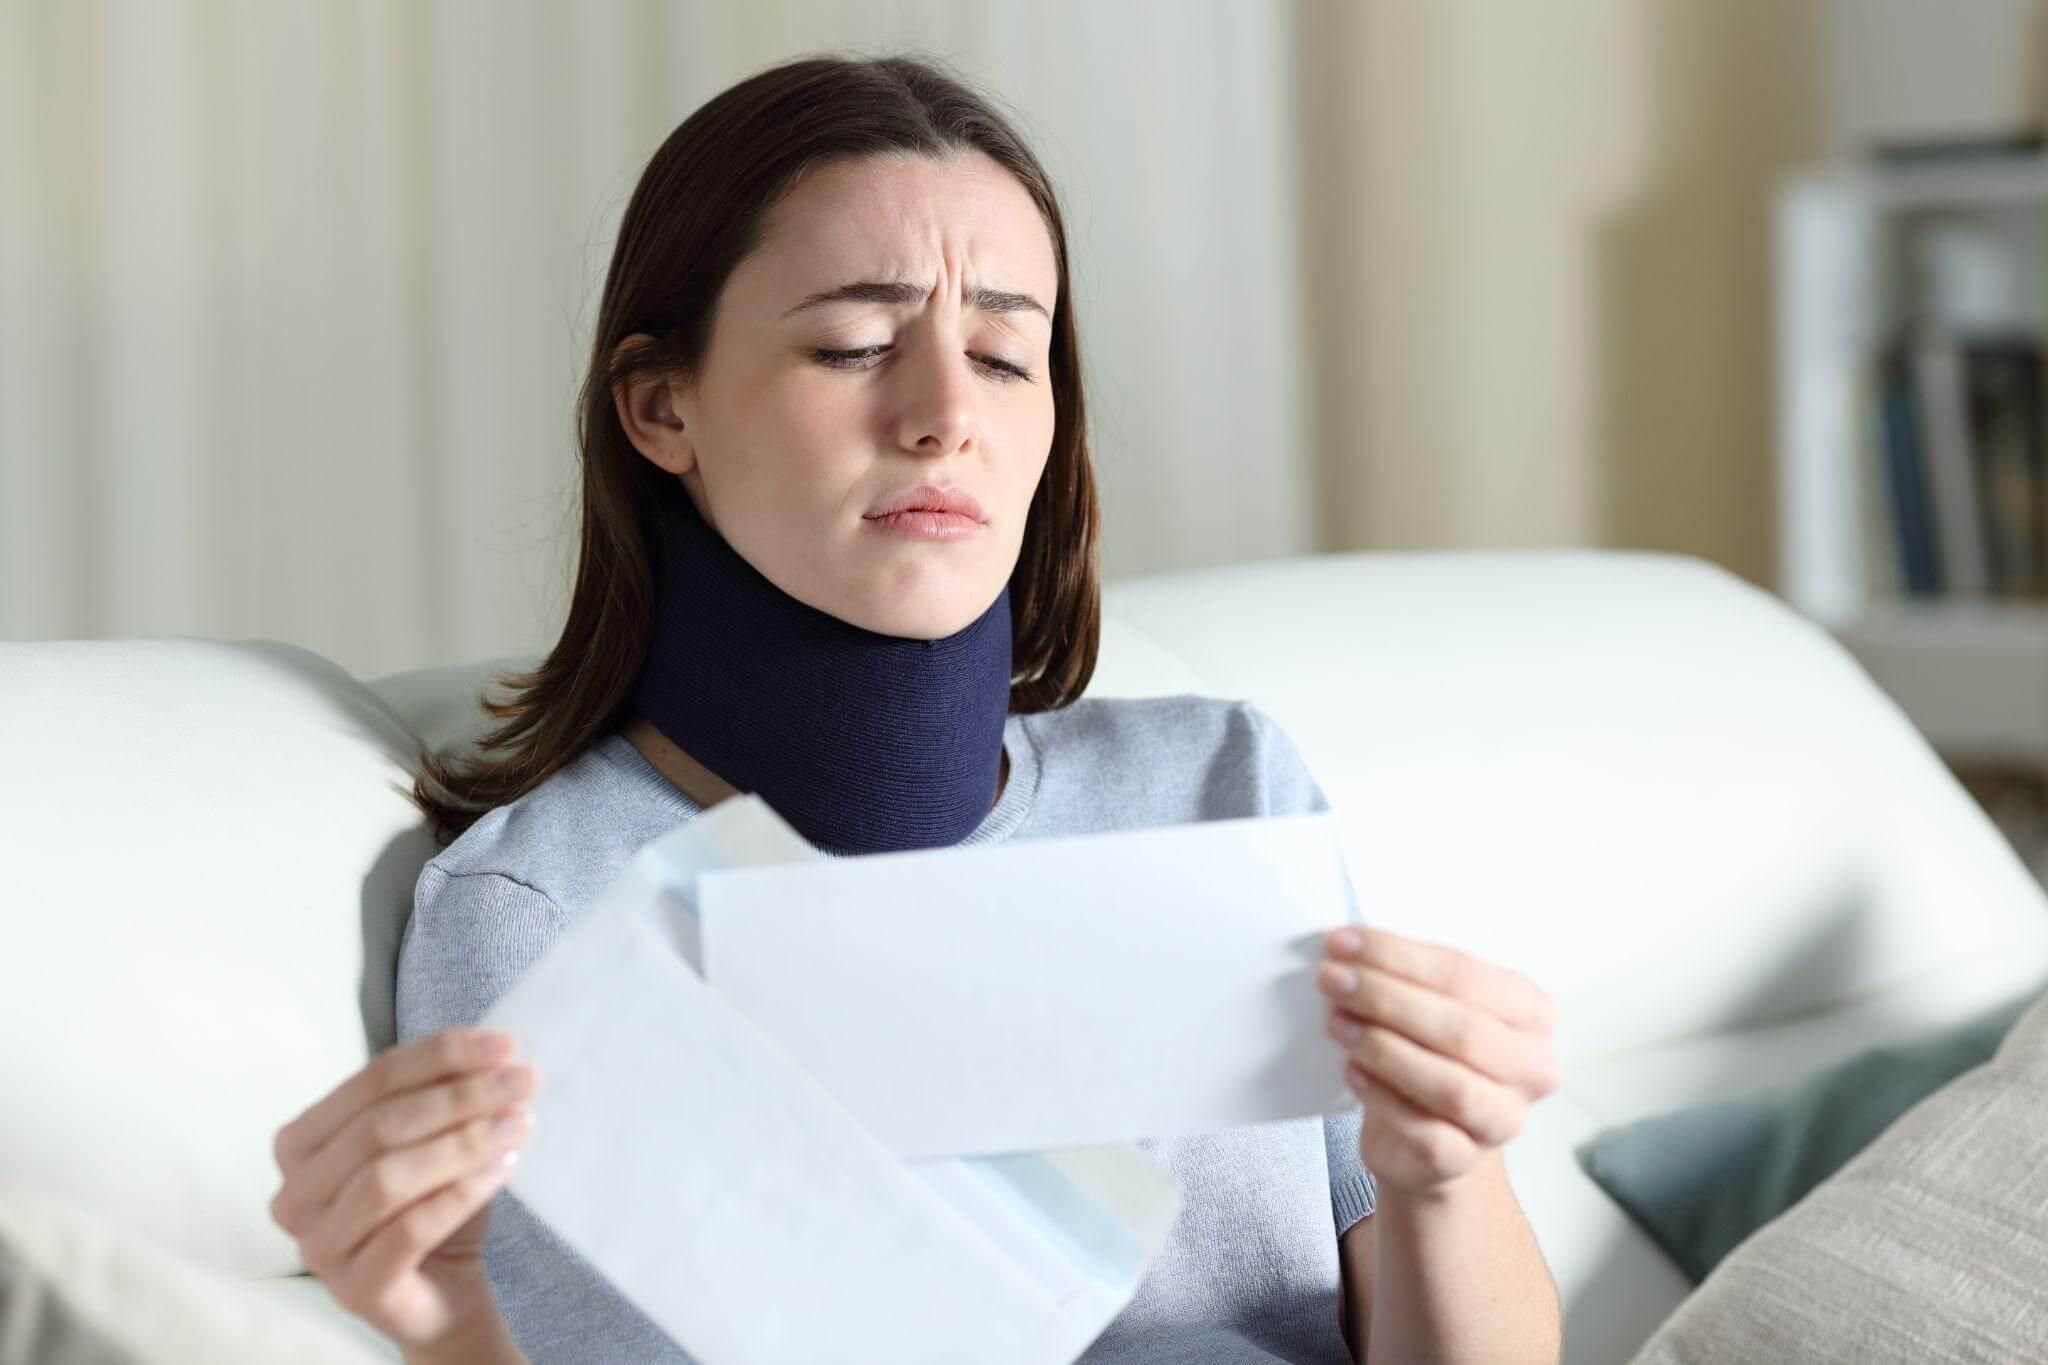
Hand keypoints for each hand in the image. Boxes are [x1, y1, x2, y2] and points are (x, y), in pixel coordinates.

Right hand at [268, 1027, 538, 1350]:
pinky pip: (408, 1230)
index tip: (505, 1045)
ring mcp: (318, 1247)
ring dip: (463, 1142)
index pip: (371, 1080)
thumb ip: (444, 1094)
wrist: (444, 1292)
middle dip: (460, 1097)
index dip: (440, 1055)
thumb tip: (495, 1050)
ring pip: (388, 1178)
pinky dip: (460, 1193)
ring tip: (519, 1124)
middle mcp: (295, 1195)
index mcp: (301, 1143)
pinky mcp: (355, 1289)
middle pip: (379, 1127)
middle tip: (523, 1083)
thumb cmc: (432, 1204)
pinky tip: (503, 1167)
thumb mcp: (434, 1138)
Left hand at [1316, 926, 1559, 1195]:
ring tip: (1336, 1023)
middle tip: (1331, 979)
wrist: (1422, 1138)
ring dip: (1384, 1048)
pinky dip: (1382, 1097)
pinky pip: (1425, 1131)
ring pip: (1450, 1084)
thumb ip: (1404, 978)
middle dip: (1387, 998)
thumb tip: (1347, 950)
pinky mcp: (1464, 1160)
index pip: (1465, 975)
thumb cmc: (1428, 1054)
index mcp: (1531, 1012)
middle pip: (1461, 1028)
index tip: (1341, 942)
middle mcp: (1532, 1067)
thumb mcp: (1426, 1006)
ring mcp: (1504, 1118)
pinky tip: (1351, 1071)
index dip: (1399, 956)